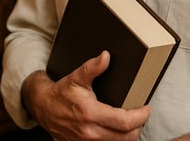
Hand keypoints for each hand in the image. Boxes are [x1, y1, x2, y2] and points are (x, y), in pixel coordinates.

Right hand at [21, 51, 150, 140]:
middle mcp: (89, 133)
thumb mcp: (77, 76)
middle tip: (142, 113)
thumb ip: (93, 67)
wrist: (43, 107)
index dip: (140, 115)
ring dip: (129, 134)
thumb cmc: (62, 91)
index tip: (146, 107)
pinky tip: (118, 129)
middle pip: (125, 137)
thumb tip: (106, 56)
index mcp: (90, 114)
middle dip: (139, 126)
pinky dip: (117, 140)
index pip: (124, 121)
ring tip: (133, 121)